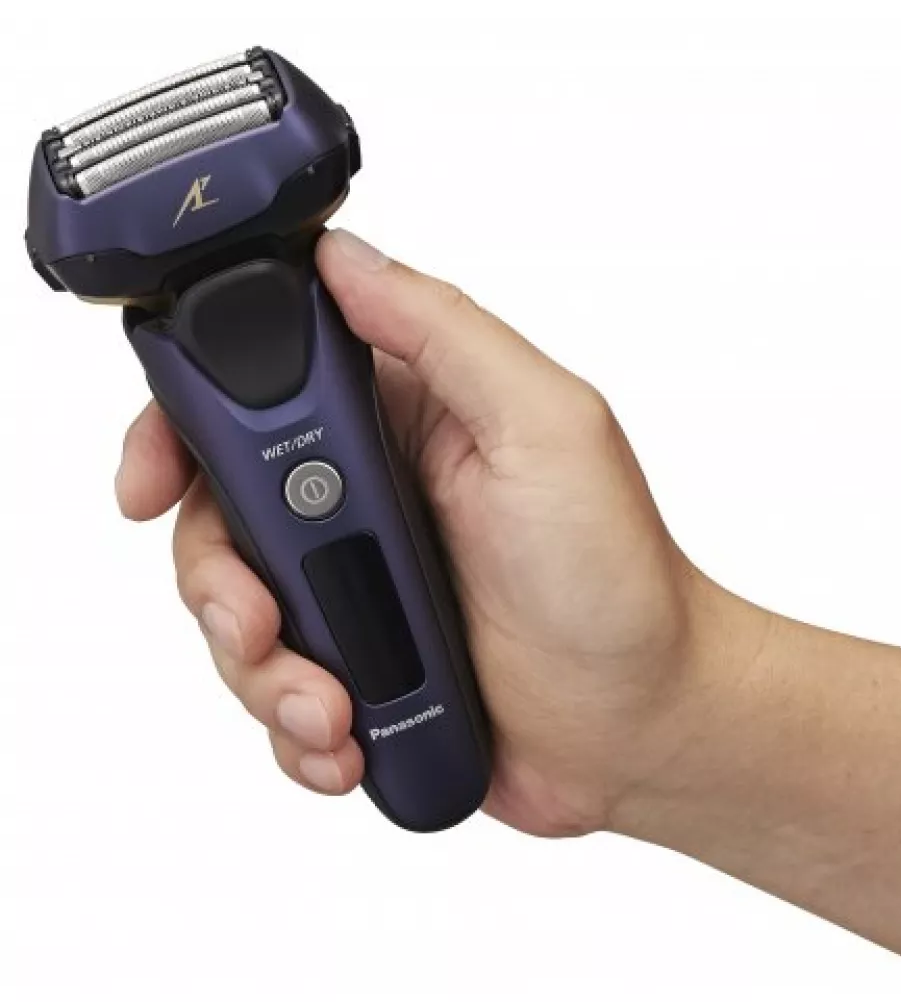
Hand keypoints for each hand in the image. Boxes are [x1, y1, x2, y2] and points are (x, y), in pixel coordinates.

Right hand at [115, 228, 736, 835]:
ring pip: (235, 614)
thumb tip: (340, 256)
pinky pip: (275, 697)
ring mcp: (362, 591)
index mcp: (404, 417)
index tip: (152, 482)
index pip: (253, 386)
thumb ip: (443, 333)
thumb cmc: (618, 578)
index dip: (179, 426)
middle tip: (261, 622)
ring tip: (334, 709)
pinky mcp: (362, 673)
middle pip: (217, 514)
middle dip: (218, 580)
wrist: (646, 723)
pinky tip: (347, 745)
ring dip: (262, 672)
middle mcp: (369, 498)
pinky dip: (293, 730)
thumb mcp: (548, 426)